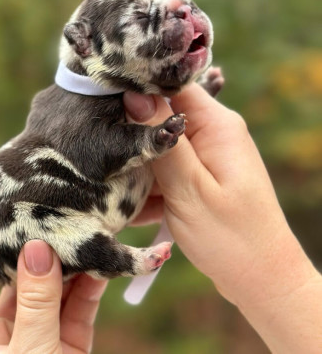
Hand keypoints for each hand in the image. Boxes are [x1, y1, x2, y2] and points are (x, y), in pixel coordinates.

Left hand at [0, 193, 106, 353]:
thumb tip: (37, 248)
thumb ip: (35, 302)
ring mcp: (41, 335)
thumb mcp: (28, 352)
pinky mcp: (71, 344)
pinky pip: (81, 306)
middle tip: (45, 203)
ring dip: (69, 259)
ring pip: (54, 287)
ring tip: (81, 224)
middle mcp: (7, 330)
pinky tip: (101, 259)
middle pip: (19, 274)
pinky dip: (92, 283)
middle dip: (34, 241)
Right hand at [124, 84, 321, 353]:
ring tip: (120, 190)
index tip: (102, 101)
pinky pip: (167, 168)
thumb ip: (161, 142)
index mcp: (216, 125)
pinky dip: (152, 185)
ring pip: (160, 146)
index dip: (137, 87)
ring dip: (140, 166)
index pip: (171, 84)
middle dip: (134, 136)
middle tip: (108, 157)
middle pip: (162, 116)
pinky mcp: (200, 174)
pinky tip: (141, 210)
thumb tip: (133, 95)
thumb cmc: (230, 237)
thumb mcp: (189, 189)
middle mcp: (213, 132)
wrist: (261, 279)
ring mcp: (207, 154)